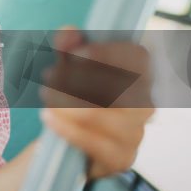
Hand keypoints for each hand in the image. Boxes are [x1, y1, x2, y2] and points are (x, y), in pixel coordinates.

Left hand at [40, 28, 153, 178]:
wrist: (65, 141)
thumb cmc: (73, 98)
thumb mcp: (66, 68)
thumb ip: (67, 47)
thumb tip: (69, 31)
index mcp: (138, 75)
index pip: (138, 58)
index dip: (108, 54)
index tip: (76, 55)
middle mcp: (144, 104)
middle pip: (123, 87)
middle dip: (80, 80)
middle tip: (50, 77)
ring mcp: (136, 133)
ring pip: (108, 117)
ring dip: (70, 105)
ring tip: (46, 98)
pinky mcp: (122, 158)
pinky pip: (99, 144)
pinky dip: (69, 129)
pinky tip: (49, 119)